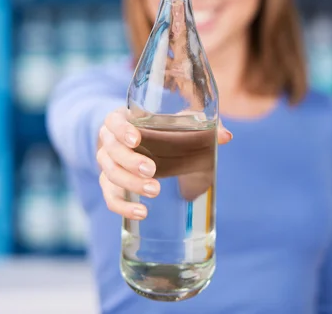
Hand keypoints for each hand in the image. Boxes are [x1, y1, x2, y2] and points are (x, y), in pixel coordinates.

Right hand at [97, 106, 232, 219]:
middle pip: (111, 151)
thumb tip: (226, 136)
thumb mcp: (173, 121)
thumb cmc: (157, 127)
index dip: (121, 130)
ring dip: (130, 184)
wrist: (136, 141)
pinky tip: (141, 212)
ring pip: (109, 174)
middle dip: (130, 162)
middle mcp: (108, 141)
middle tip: (152, 170)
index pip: (113, 121)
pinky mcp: (109, 184)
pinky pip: (110, 197)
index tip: (136, 139)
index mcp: (120, 120)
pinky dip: (123, 207)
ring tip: (155, 190)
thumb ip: (198, 125)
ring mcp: (106, 163)